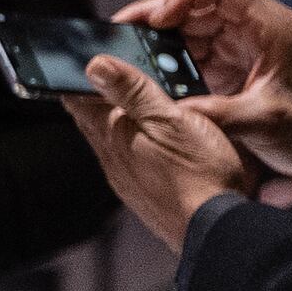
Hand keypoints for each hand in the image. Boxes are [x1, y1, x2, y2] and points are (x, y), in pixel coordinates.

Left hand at [63, 56, 255, 246]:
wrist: (214, 229)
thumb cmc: (198, 174)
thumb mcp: (170, 120)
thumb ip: (133, 91)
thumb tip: (94, 65)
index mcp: (112, 135)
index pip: (77, 100)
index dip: (77, 78)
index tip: (77, 62)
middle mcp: (111, 159)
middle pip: (93, 119)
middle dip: (97, 96)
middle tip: (108, 76)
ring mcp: (126, 178)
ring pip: (112, 140)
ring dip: (119, 120)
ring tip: (135, 103)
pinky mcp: (143, 192)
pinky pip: (131, 160)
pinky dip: (137, 142)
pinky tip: (155, 141)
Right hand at [117, 0, 291, 193]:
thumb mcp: (261, 122)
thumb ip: (214, 113)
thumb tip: (166, 110)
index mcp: (271, 27)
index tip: (158, 20)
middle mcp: (253, 28)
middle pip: (197, 4)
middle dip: (158, 16)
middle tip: (120, 33)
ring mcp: (240, 45)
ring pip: (190, 26)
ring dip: (158, 39)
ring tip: (125, 54)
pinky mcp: (230, 64)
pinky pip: (191, 51)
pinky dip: (167, 60)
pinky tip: (146, 73)